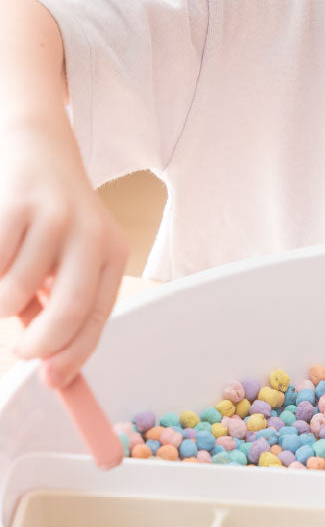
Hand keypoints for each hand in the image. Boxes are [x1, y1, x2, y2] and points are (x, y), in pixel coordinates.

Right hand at [0, 117, 128, 387]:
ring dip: (0, 303)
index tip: (54, 382)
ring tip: (5, 278)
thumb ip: (60, 302)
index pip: (99, 315)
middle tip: (22, 351)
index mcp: (110, 251)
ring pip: (13, 295)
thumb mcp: (70, 254)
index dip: (76, 354)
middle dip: (42, 345)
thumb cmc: (49, 215)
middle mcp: (90, 234)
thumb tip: (52, 368)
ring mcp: (53, 219)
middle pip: (70, 312)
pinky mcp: (14, 206)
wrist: (35, 144)